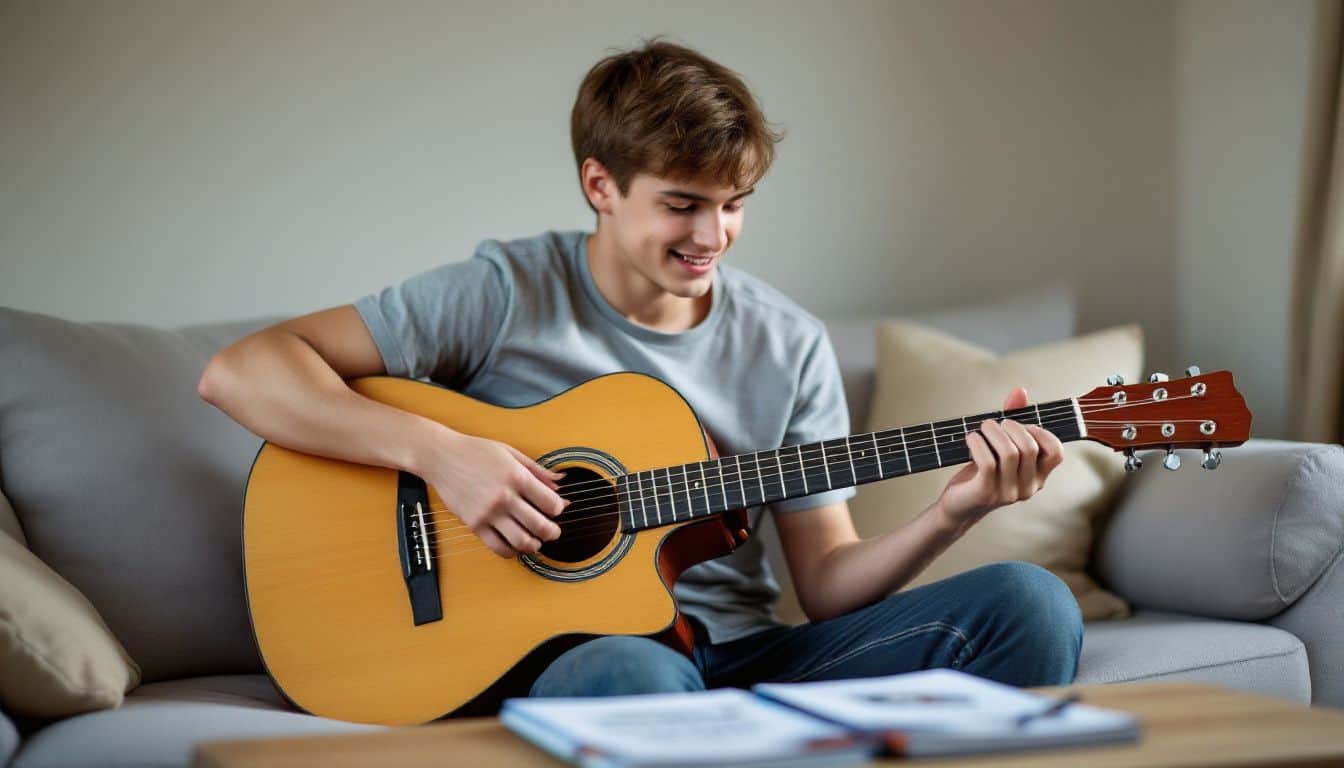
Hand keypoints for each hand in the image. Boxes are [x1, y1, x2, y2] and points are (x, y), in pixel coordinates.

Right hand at [421, 432, 568, 557]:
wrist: (441, 457)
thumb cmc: (475, 451)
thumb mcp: (511, 453)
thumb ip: (537, 470)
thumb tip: (559, 482)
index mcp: (517, 476)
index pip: (551, 503)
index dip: (559, 508)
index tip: (556, 508)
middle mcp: (504, 496)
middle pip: (540, 526)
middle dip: (553, 533)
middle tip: (553, 532)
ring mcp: (488, 513)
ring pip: (521, 541)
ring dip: (534, 546)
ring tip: (535, 541)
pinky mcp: (474, 524)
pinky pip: (497, 547)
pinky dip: (511, 552)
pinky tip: (514, 545)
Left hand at [933, 387, 1063, 534]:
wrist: (957, 505)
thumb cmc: (981, 473)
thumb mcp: (999, 446)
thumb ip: (1013, 419)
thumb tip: (1020, 391)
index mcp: (1038, 477)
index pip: (1056, 453)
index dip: (1042, 433)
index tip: (1022, 425)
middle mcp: (1028, 487)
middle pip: (1030, 447)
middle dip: (1011, 426)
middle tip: (993, 424)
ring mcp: (1008, 493)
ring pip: (1010, 453)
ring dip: (993, 432)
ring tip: (982, 428)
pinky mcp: (986, 493)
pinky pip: (988, 462)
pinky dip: (977, 443)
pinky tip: (970, 439)